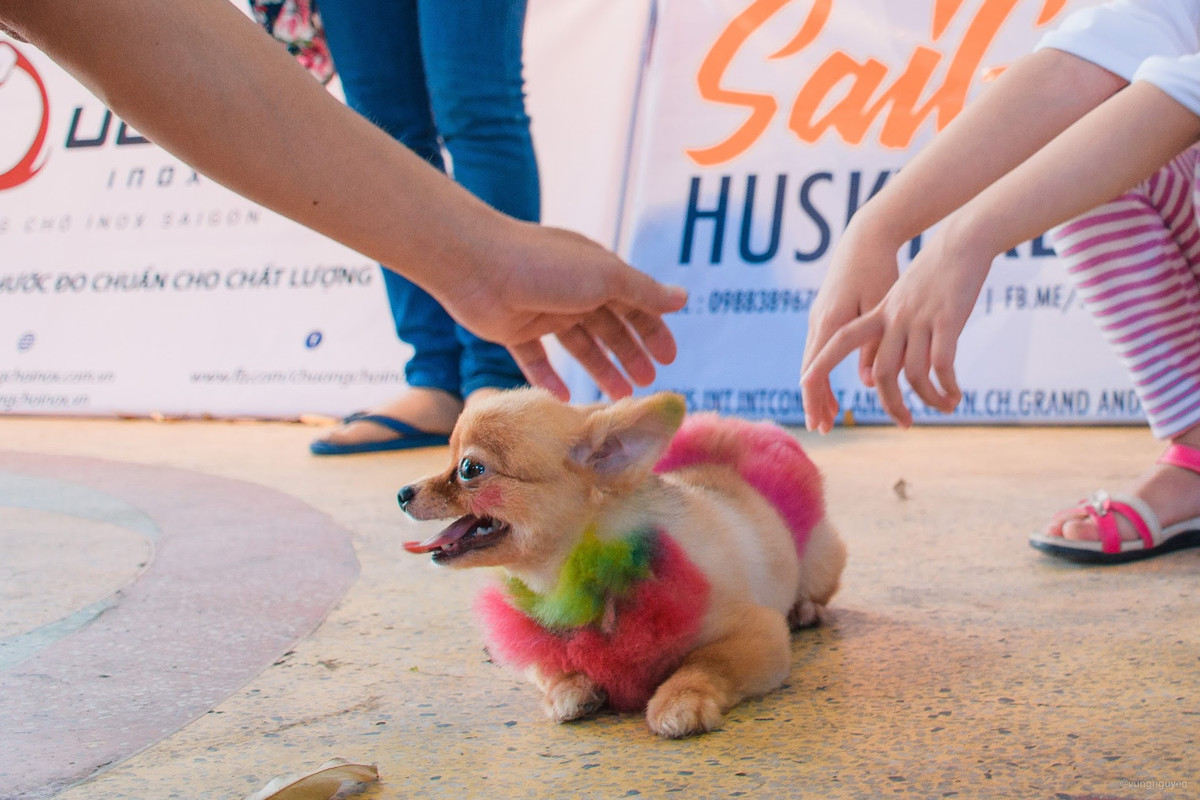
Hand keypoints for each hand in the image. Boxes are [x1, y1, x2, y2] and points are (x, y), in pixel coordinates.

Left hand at [435, 219, 687, 399]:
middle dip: (630, 354)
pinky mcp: (513, 330)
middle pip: (608, 327)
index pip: (633, 303)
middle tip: (647, 383)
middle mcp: (571, 290)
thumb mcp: (605, 277)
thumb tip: (682, 298)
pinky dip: (550, 377)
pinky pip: (536, 359)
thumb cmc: (546, 266)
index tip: (669, 359)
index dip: (653, 330)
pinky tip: (565, 398)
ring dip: (599, 369)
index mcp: (596, 271)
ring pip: (578, 346)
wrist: (476, 265)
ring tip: (618, 395)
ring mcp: (542, 311)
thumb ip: (642, 292)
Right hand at [799, 218, 902, 430]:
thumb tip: (868, 383)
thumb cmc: (877, 269)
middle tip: (823, 428)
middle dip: (816, 402)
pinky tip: (837, 382)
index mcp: (830, 324)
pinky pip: (820, 350)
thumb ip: (874, 345)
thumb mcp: (880, 307)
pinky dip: (824, 372)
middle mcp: (818, 322)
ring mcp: (819, 317)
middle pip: (810, 372)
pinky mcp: (825, 312)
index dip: (816, 402)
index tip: (821, 426)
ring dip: (821, 389)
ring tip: (832, 412)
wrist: (866, 236)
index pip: (814, 373)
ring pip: (814, 362)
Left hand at [801, 224, 986, 430]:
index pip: (837, 345)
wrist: (960, 243)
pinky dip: (948, 386)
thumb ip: (884, 341)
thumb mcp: (898, 305)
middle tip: (906, 423)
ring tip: (945, 406)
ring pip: (913, 374)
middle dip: (891, 405)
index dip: (820, 371)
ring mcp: (919, 319)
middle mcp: (892, 319)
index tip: (813, 401)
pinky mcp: (947, 319)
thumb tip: (870, 381)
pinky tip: (956, 395)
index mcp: (876, 315)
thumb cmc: (929, 277)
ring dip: (930, 398)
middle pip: (880, 374)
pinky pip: (942, 365)